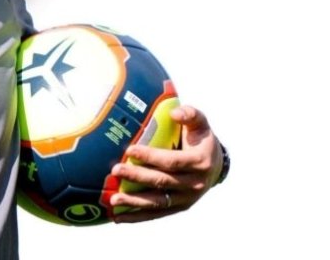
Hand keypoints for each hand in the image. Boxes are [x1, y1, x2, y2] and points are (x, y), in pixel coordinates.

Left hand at [108, 104, 223, 222]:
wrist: (216, 164)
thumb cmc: (201, 139)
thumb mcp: (201, 123)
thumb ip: (190, 114)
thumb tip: (175, 112)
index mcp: (199, 162)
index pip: (172, 161)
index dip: (151, 157)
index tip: (130, 150)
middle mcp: (194, 184)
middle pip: (162, 182)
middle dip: (137, 176)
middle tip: (116, 170)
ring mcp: (187, 199)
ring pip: (158, 202)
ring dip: (134, 202)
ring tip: (113, 199)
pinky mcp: (179, 207)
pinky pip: (157, 214)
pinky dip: (138, 217)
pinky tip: (119, 217)